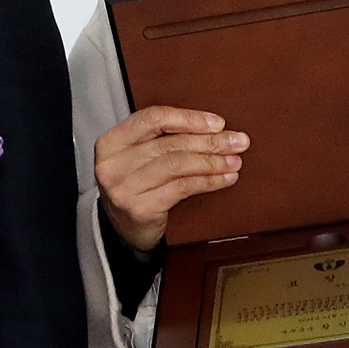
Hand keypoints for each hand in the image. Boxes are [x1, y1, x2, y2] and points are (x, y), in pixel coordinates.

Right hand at [94, 107, 246, 251]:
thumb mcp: (139, 156)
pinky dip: (208, 181)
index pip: (153, 119)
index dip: (188, 119)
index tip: (217, 123)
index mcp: (111, 142)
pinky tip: (224, 178)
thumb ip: (165, 138)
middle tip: (237, 142)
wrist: (122, 228)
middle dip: (210, 141)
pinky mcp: (140, 208)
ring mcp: (124, 188)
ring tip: (234, 161)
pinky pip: (182, 188)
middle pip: (170, 143)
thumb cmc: (137, 185)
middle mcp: (112, 164)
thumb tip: (216, 129)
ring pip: (178, 165)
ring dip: (212, 162)